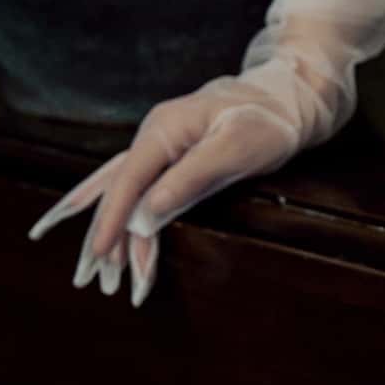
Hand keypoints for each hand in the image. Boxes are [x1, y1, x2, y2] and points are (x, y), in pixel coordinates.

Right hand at [26, 74, 307, 307]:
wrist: (284, 100)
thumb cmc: (266, 120)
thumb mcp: (237, 146)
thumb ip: (192, 177)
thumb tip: (146, 213)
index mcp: (164, 129)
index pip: (127, 180)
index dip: (111, 219)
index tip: (100, 253)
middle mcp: (154, 137)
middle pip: (120, 192)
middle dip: (109, 237)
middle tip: (102, 283)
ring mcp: (160, 149)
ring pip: (127, 196)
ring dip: (116, 235)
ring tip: (108, 278)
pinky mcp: (171, 161)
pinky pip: (140, 194)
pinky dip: (127, 220)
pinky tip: (105, 236)